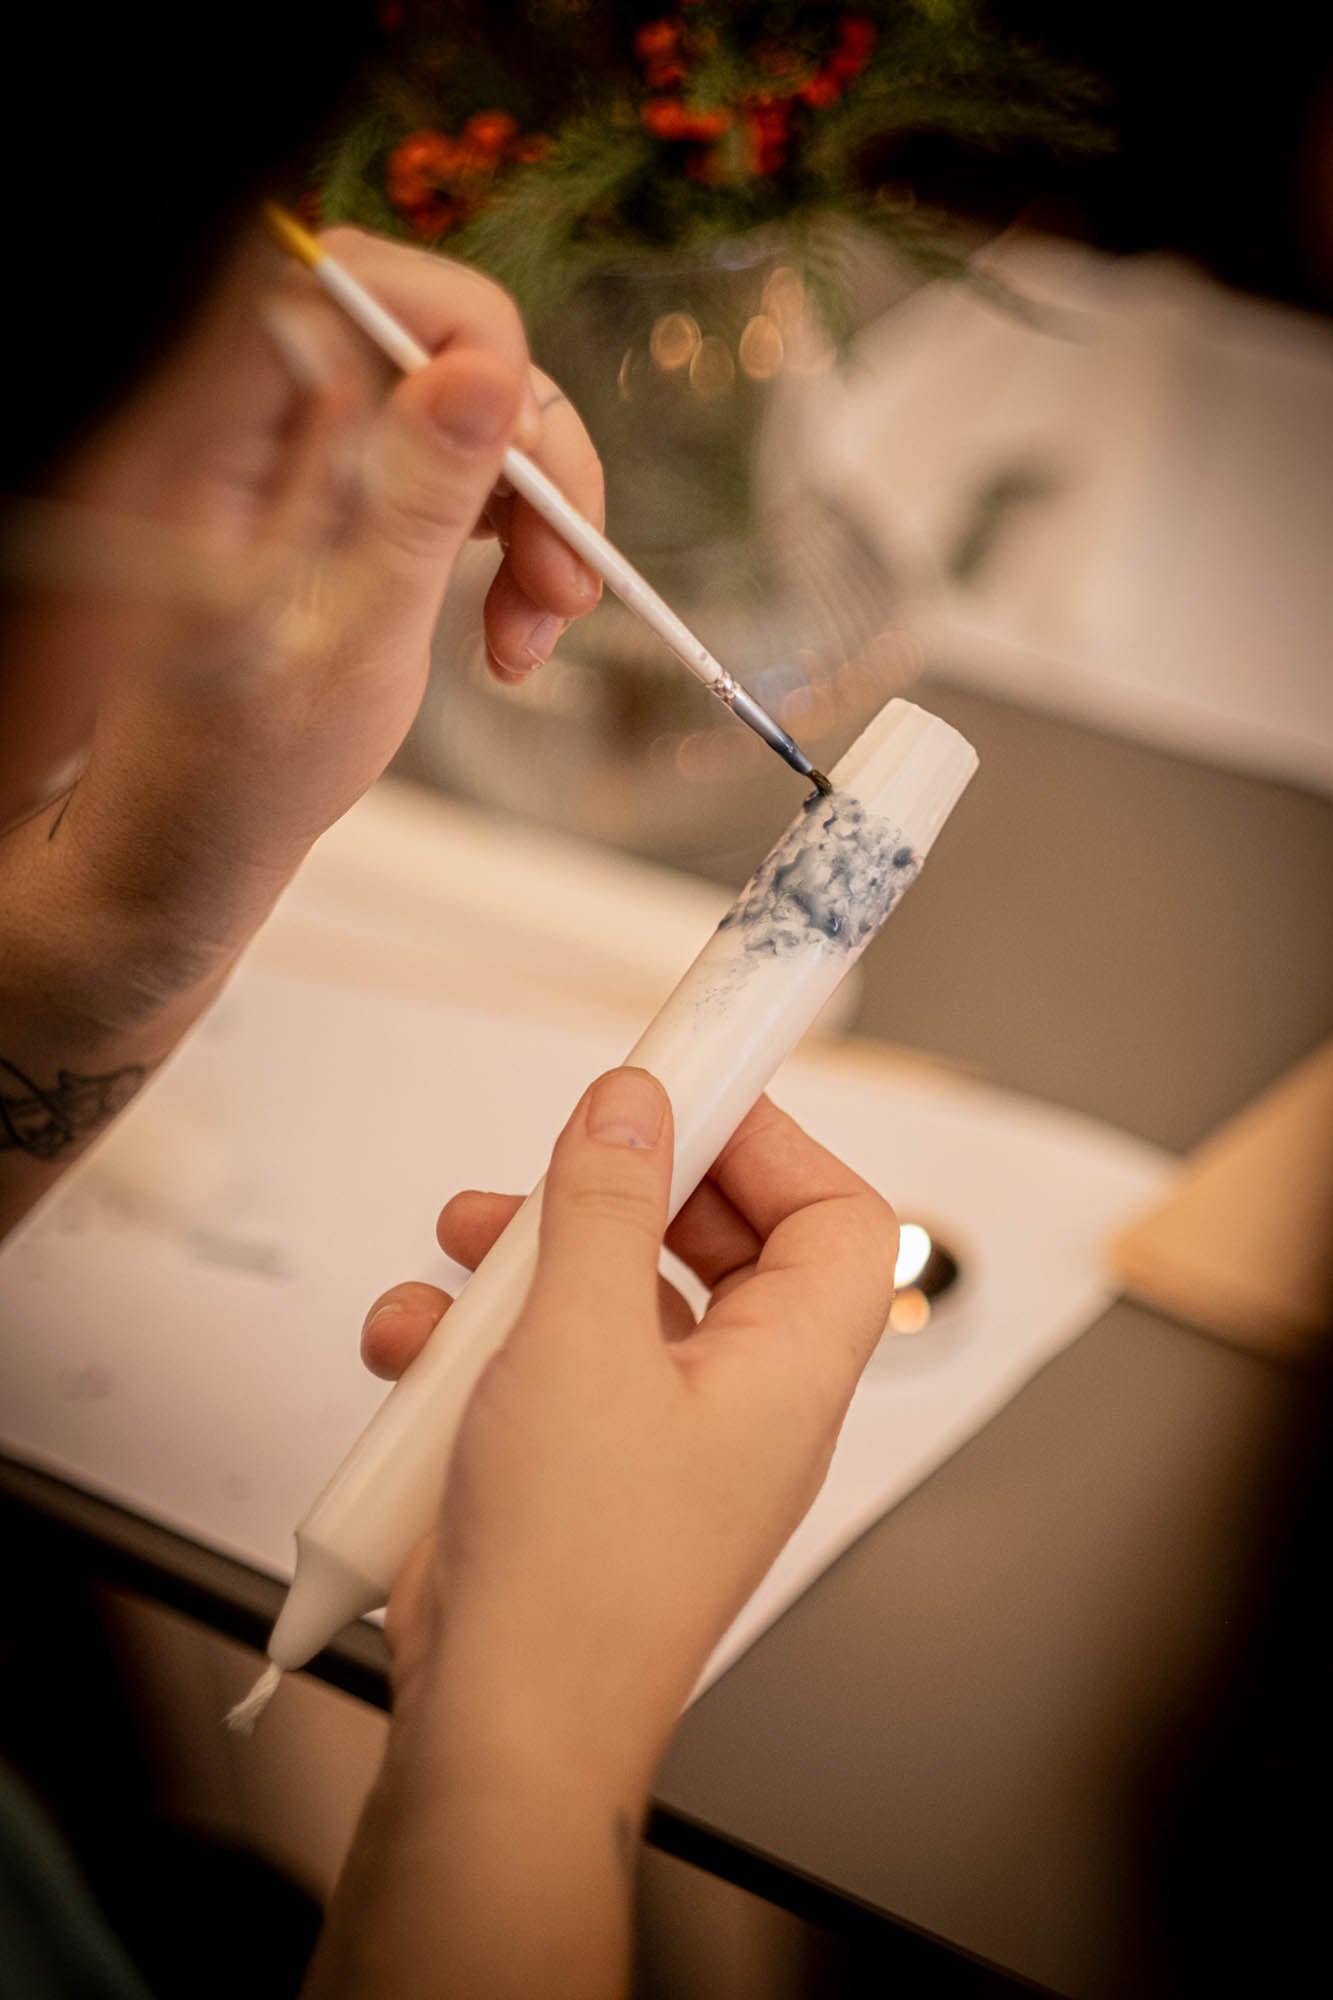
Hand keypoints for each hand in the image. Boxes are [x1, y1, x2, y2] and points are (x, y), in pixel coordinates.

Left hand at [4, 224, 602, 1013]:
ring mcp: (319, 456)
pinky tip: (516, 628)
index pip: (354, 283)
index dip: (463, 337)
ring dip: (539, 513)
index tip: (523, 456)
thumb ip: (415, 498)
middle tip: (566, 579)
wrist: (206, 838)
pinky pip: (465, 472)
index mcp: (226, 433)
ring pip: (472, 412)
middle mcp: (271, 422)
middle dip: (527, 453)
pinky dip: (515, 544)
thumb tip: (487, 371)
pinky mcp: (358, 495)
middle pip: (438, 343)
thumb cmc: (242, 763)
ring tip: (539, 631)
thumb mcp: (346, 640)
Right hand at [360, 1072, 897, 1796]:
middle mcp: (741, 1402)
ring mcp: (661, 1438)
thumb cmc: (574, 1577)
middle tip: (566, 1157)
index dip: (770, 1140)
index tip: (687, 1086)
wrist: (500, 1733)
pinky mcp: (582, 1467)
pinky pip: (549, 1367)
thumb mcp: (582, 1342)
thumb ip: (608, 1204)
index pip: (836, 1217)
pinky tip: (413, 1342)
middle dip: (627, 1188)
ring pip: (618, 1299)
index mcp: (789, 1370)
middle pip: (718, 1245)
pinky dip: (482, 1341)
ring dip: (536, 1259)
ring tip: (467, 1242)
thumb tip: (634, 1106)